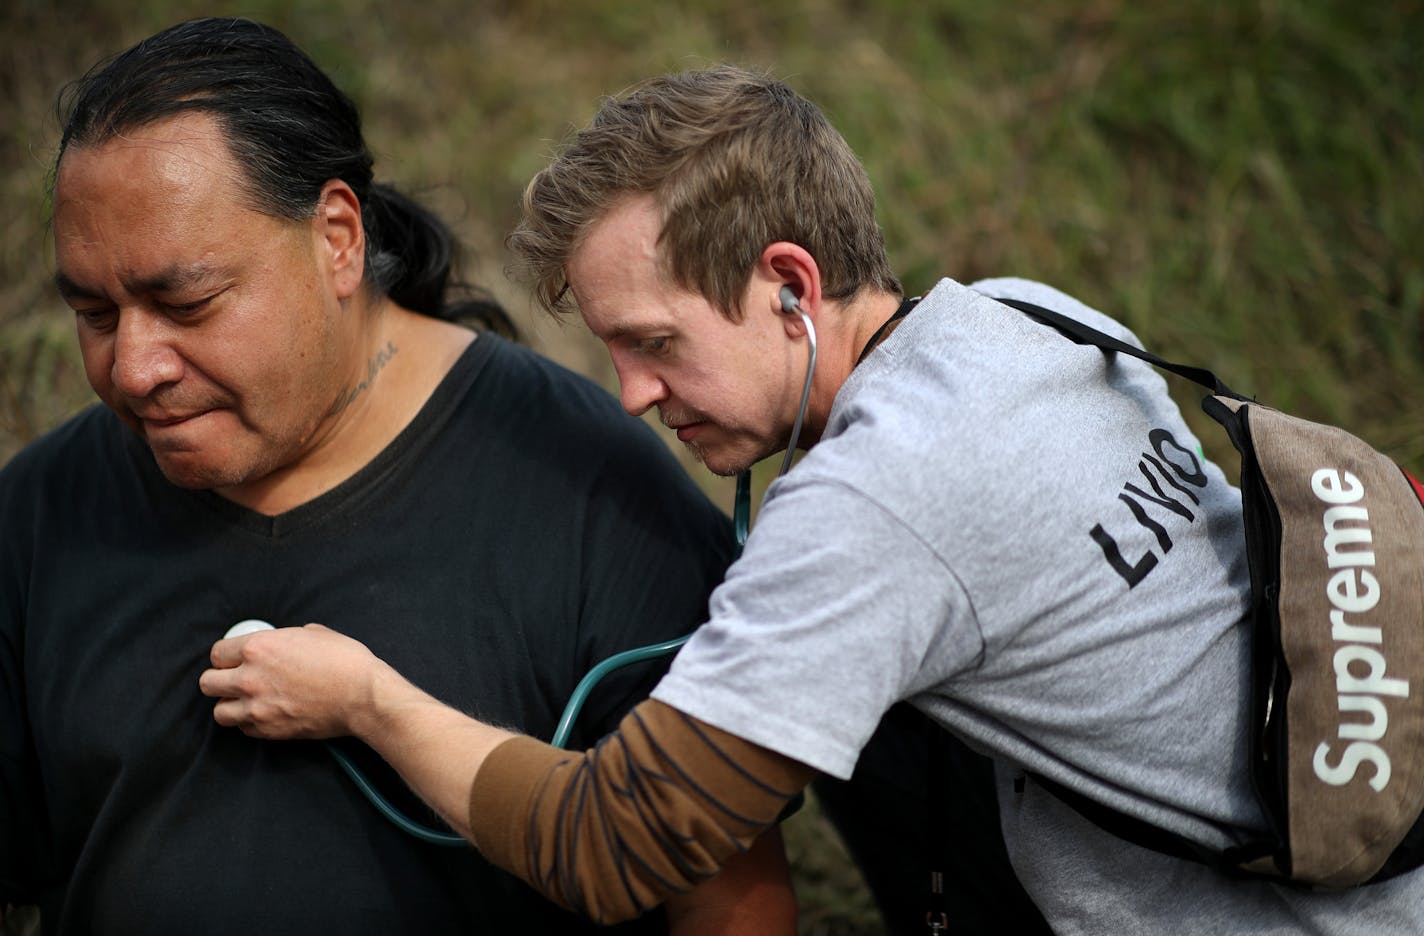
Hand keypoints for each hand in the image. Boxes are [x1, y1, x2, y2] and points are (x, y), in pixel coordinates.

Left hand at [198, 623, 388, 739]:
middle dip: (219, 680)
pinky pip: (243, 729)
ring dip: (230, 705)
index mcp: (258, 647)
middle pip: (208, 683)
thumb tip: (281, 644)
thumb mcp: (314, 633)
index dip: (226, 656)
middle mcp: (250, 678)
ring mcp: (257, 708)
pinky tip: (265, 714)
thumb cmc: (344, 661)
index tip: (234, 660)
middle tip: (234, 680)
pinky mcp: (269, 730)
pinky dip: (250, 723)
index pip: (217, 653)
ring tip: (246, 701)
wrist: (363, 696)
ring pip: (219, 712)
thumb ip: (286, 639)